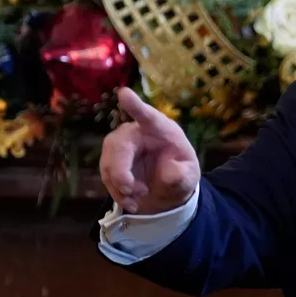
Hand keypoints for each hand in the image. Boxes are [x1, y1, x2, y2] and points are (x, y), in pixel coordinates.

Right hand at [100, 87, 200, 214]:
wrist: (167, 188)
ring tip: (140, 198)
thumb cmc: (180, 172)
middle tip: (132, 190)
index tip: (124, 93)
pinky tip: (131, 202)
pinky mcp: (111, 160)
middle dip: (120, 171)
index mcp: (161, 129)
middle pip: (118, 144)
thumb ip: (182, 175)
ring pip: (108, 162)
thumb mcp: (189, 177)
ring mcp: (121, 146)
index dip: (135, 106)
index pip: (147, 116)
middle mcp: (137, 132)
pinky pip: (106, 176)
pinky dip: (117, 193)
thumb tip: (168, 171)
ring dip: (120, 186)